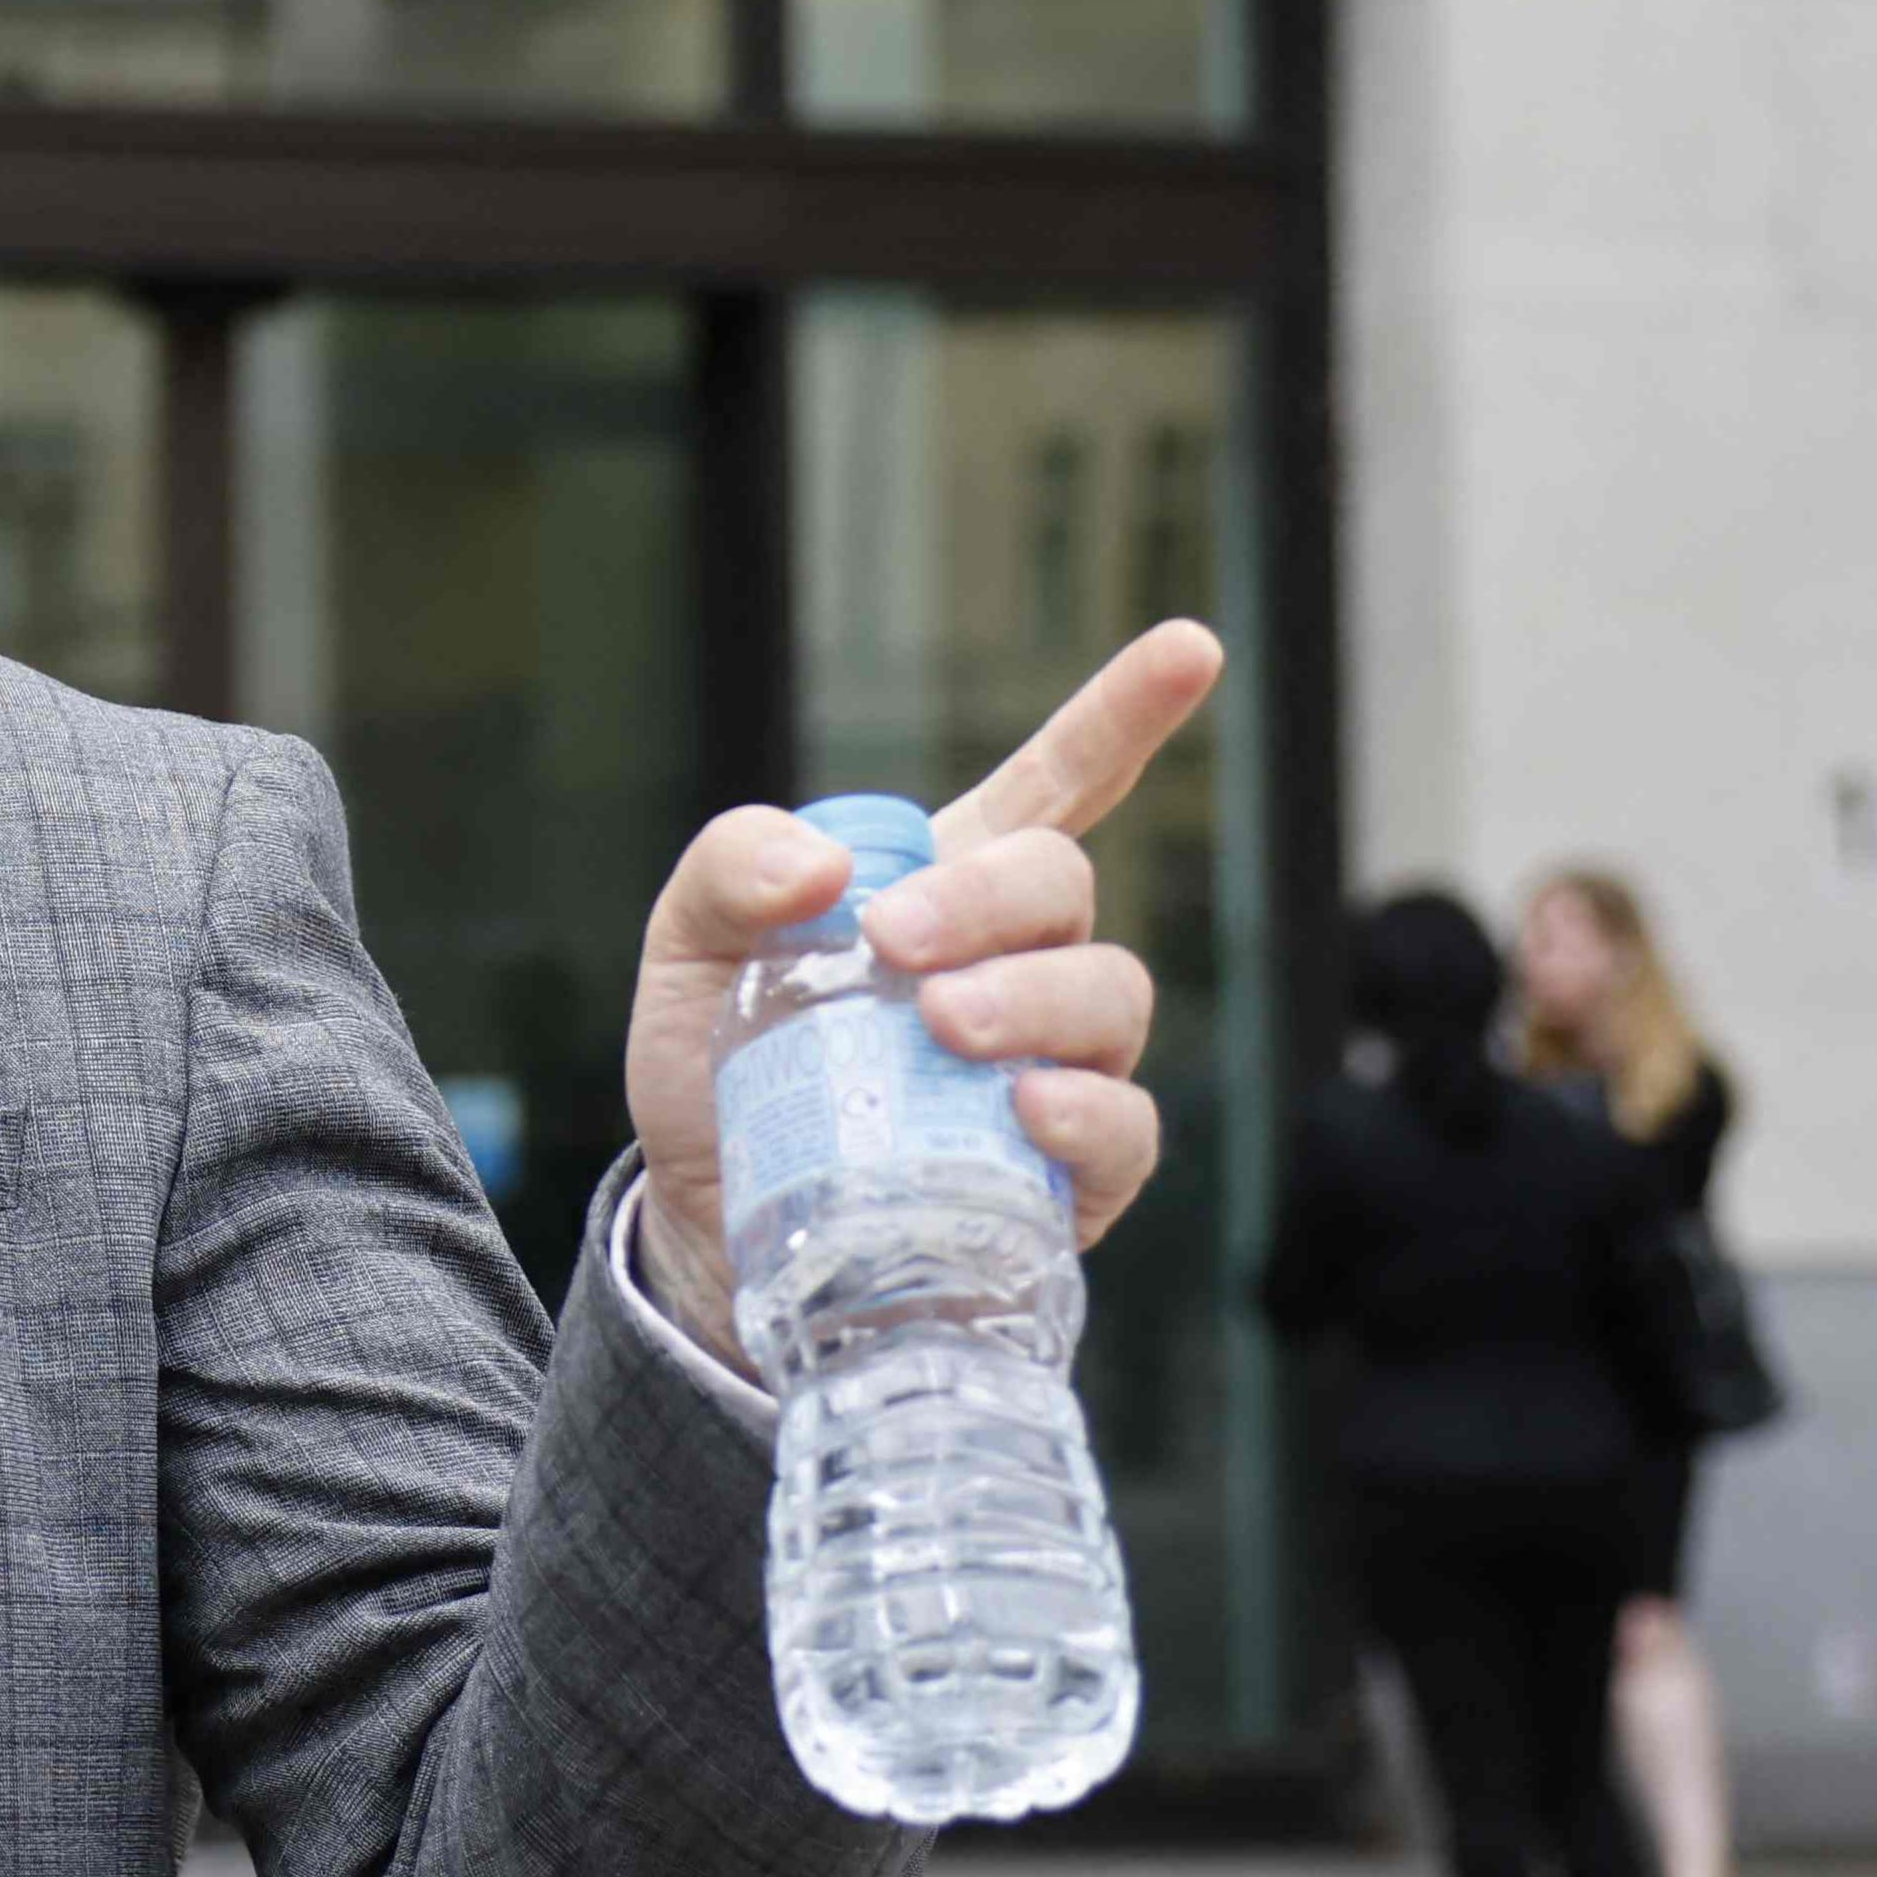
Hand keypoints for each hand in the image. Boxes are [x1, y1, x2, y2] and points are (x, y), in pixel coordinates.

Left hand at [623, 620, 1223, 1372]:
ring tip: (944, 1028)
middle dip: (991, 900)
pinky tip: (1021, 1106)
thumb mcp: (686, 953)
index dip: (1123, 715)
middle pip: (1065, 885)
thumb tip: (824, 866)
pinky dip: (1082, 1109)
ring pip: (1109, 995)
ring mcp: (1060, 1067)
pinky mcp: (1071, 1174)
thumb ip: (728, 871)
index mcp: (946, 889)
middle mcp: (1022, 966)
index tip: (1190, 645)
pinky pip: (1125, 1127)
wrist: (712, 1230)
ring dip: (1029, 997)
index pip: (1058, 787)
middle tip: (895, 945)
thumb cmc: (722, 1075)